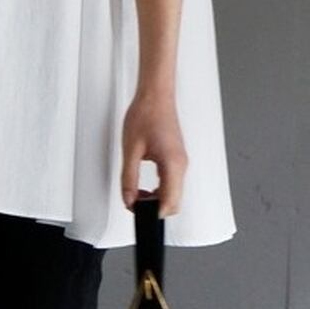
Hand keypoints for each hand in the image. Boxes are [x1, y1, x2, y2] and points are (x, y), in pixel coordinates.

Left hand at [120, 91, 187, 215]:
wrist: (155, 95)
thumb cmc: (146, 114)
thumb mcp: (131, 150)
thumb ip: (129, 179)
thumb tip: (128, 199)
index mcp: (172, 164)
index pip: (169, 203)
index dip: (152, 213)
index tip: (137, 211)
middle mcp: (181, 165)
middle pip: (174, 202)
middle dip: (155, 207)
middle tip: (134, 201)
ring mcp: (181, 161)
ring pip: (174, 193)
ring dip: (157, 198)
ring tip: (137, 192)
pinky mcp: (177, 157)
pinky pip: (172, 181)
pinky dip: (160, 188)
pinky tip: (146, 183)